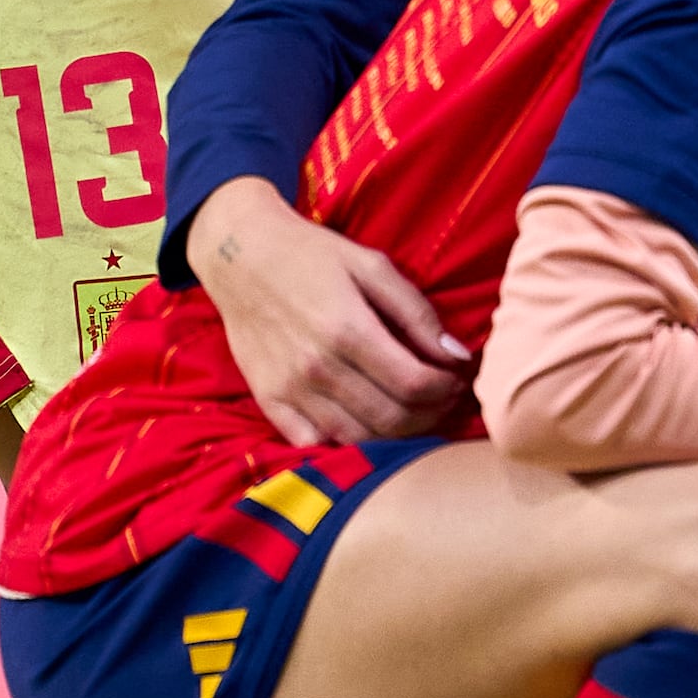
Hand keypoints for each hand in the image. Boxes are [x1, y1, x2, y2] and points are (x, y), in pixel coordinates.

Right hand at [192, 178, 469, 444]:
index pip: (414, 384)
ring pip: (357, 438)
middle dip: (431, 414)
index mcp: (348, 330)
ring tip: (414, 412)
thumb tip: (457, 356)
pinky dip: (344, 444)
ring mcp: (289, 389)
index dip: (446, 389)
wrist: (239, 254)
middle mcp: (317, 367)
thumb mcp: (371, 266)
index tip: (457, 380)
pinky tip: (365, 422)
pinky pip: (312, 443)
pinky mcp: (268, 399)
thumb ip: (416, 313)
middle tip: (444, 400)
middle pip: (391, 418)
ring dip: (396, 434)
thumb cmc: (311, 255)